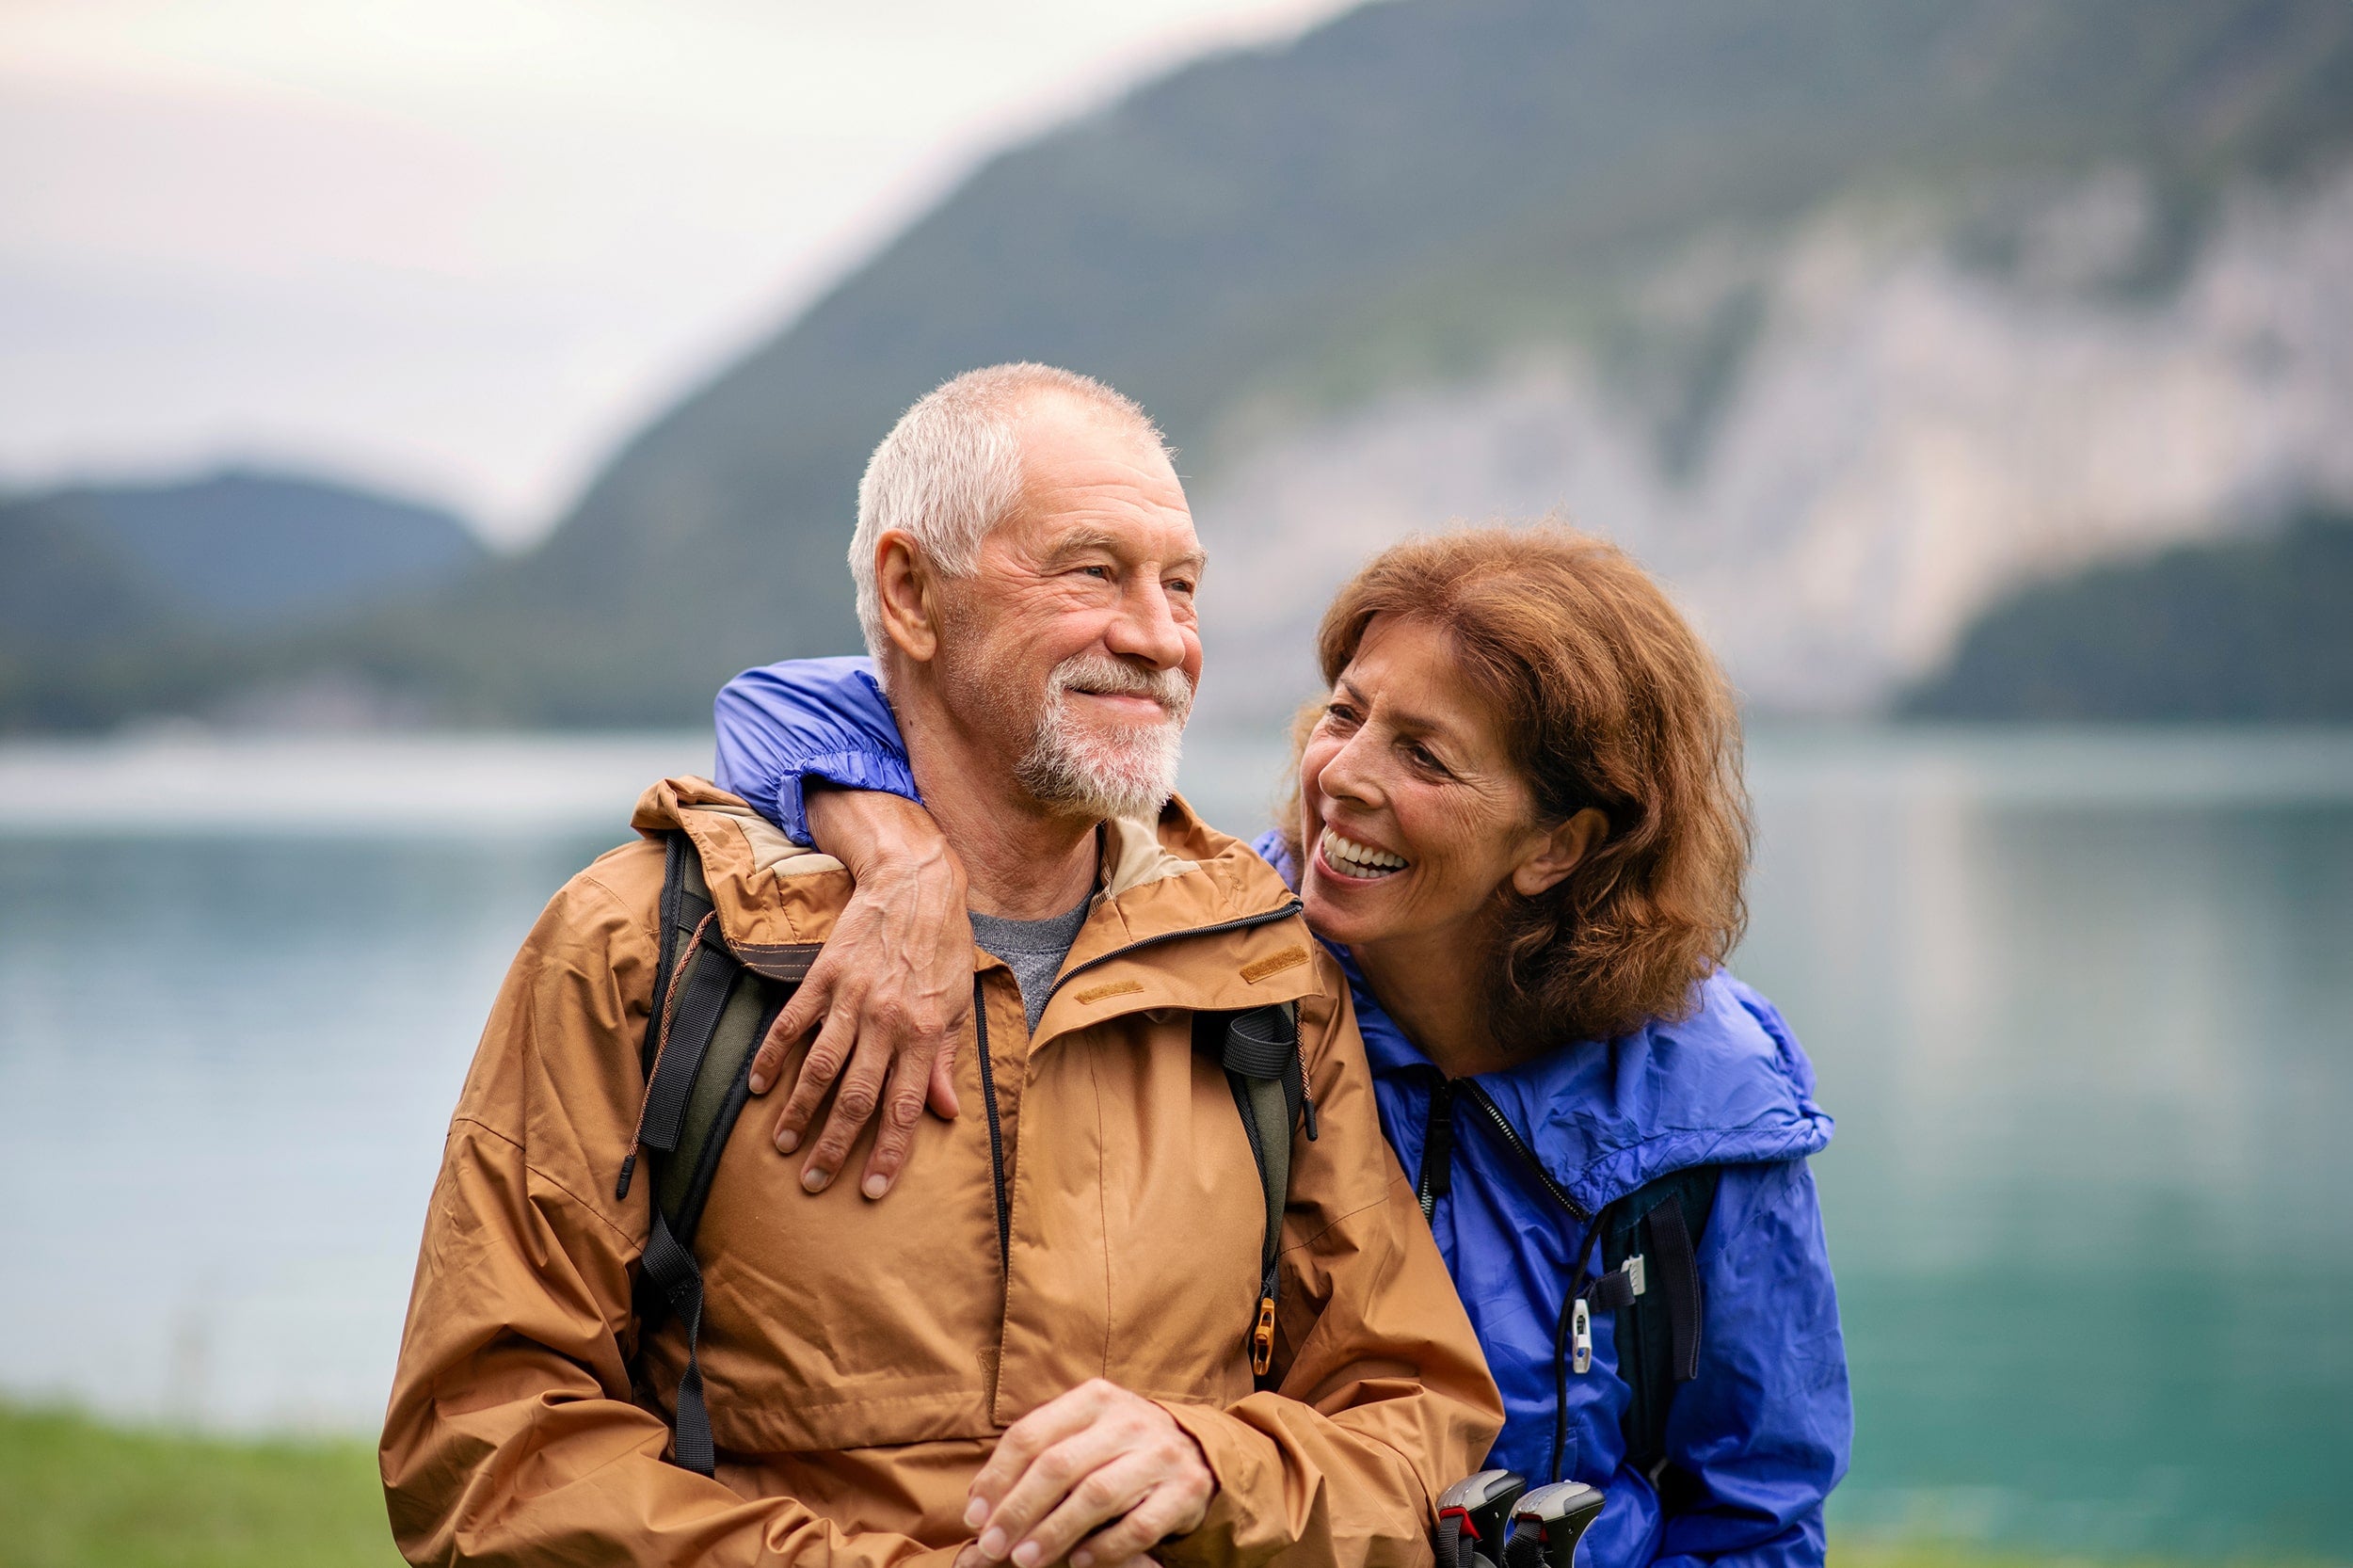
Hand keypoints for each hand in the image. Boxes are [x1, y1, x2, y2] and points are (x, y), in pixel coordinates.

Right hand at [746, 787, 971, 1198]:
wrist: (916, 882)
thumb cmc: (944, 947)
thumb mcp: (960, 1004)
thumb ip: (947, 1061)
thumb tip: (946, 1113)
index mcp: (927, 1034)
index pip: (906, 1108)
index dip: (888, 1153)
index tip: (869, 1189)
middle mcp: (888, 1022)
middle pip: (856, 1098)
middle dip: (834, 1147)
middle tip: (813, 1181)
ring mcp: (852, 999)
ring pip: (820, 1068)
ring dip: (798, 1112)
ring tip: (781, 1144)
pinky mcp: (823, 977)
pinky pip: (792, 1024)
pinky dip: (772, 1055)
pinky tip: (757, 1085)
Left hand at [954, 1380, 1214, 1567]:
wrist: (1198, 1449)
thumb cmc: (1119, 1445)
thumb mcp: (1082, 1432)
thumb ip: (1036, 1457)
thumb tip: (979, 1503)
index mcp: (1094, 1399)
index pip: (1032, 1434)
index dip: (997, 1477)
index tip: (975, 1516)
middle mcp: (1128, 1420)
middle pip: (1059, 1465)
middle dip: (1018, 1510)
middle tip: (992, 1546)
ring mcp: (1160, 1454)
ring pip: (1096, 1495)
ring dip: (1054, 1532)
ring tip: (1025, 1559)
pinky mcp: (1186, 1490)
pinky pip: (1140, 1525)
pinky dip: (1106, 1547)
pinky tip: (1081, 1561)